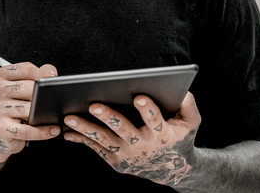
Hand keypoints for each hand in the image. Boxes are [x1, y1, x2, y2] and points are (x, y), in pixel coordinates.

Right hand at [0, 62, 60, 158]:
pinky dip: (41, 132)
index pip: (25, 69)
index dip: (42, 74)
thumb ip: (40, 74)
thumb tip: (51, 74)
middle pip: (24, 88)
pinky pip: (24, 130)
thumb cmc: (19, 102)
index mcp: (2, 75)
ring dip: (43, 114)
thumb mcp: (26, 84)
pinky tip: (53, 130)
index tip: (53, 80)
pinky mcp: (0, 127)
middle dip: (42, 95)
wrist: (3, 128)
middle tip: (56, 100)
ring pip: (25, 110)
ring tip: (57, 116)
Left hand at [63, 92, 200, 186]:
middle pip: (124, 130)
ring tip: (70, 117)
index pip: (155, 121)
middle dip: (108, 117)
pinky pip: (97, 149)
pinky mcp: (116, 162)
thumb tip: (183, 90)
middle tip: (93, 104)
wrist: (172, 169)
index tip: (140, 97)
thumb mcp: (191, 122)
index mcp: (163, 135)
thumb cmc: (180, 137)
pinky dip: (82, 140)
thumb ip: (189, 105)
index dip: (148, 110)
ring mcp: (128, 155)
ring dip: (86, 128)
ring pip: (105, 140)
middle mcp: (144, 146)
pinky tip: (67, 131)